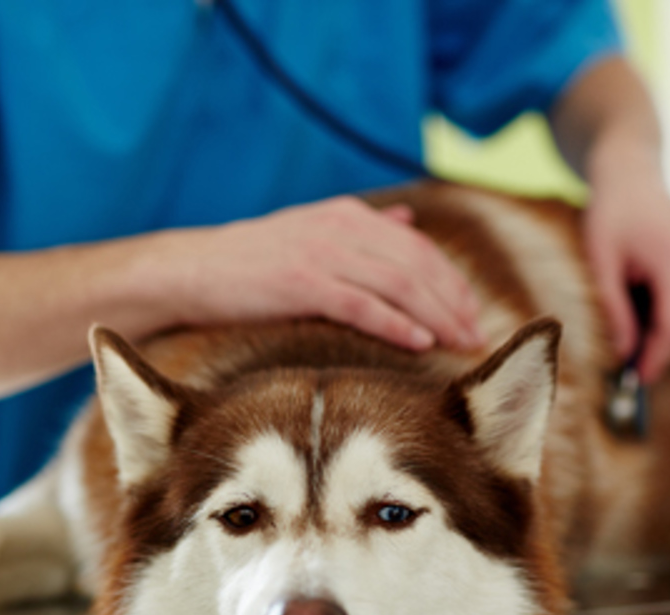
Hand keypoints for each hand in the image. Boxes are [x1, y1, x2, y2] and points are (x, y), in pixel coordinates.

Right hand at [141, 196, 484, 350]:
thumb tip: (409, 219)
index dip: (450, 280)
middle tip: (476, 338)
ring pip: (398, 284)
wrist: (193, 270)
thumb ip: (363, 227)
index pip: (417, 246)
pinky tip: (420, 344)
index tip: (472, 313)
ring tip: (461, 344)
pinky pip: (361, 304)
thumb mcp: (312, 230)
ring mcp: (322, 253)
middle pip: (417, 265)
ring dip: (436, 316)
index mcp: (348, 215)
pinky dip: (395, 323)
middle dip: (453, 302)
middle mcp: (342, 227)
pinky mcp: (301, 282)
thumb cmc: (252, 262)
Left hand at [584, 150, 669, 382]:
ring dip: (668, 339)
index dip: (655, 359)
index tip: (633, 379)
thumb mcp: (598, 262)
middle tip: (624, 361)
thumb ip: (612, 308)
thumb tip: (622, 352)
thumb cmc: (610, 217)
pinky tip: (648, 307)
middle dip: (660, 354)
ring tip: (631, 322)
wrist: (633, 181)